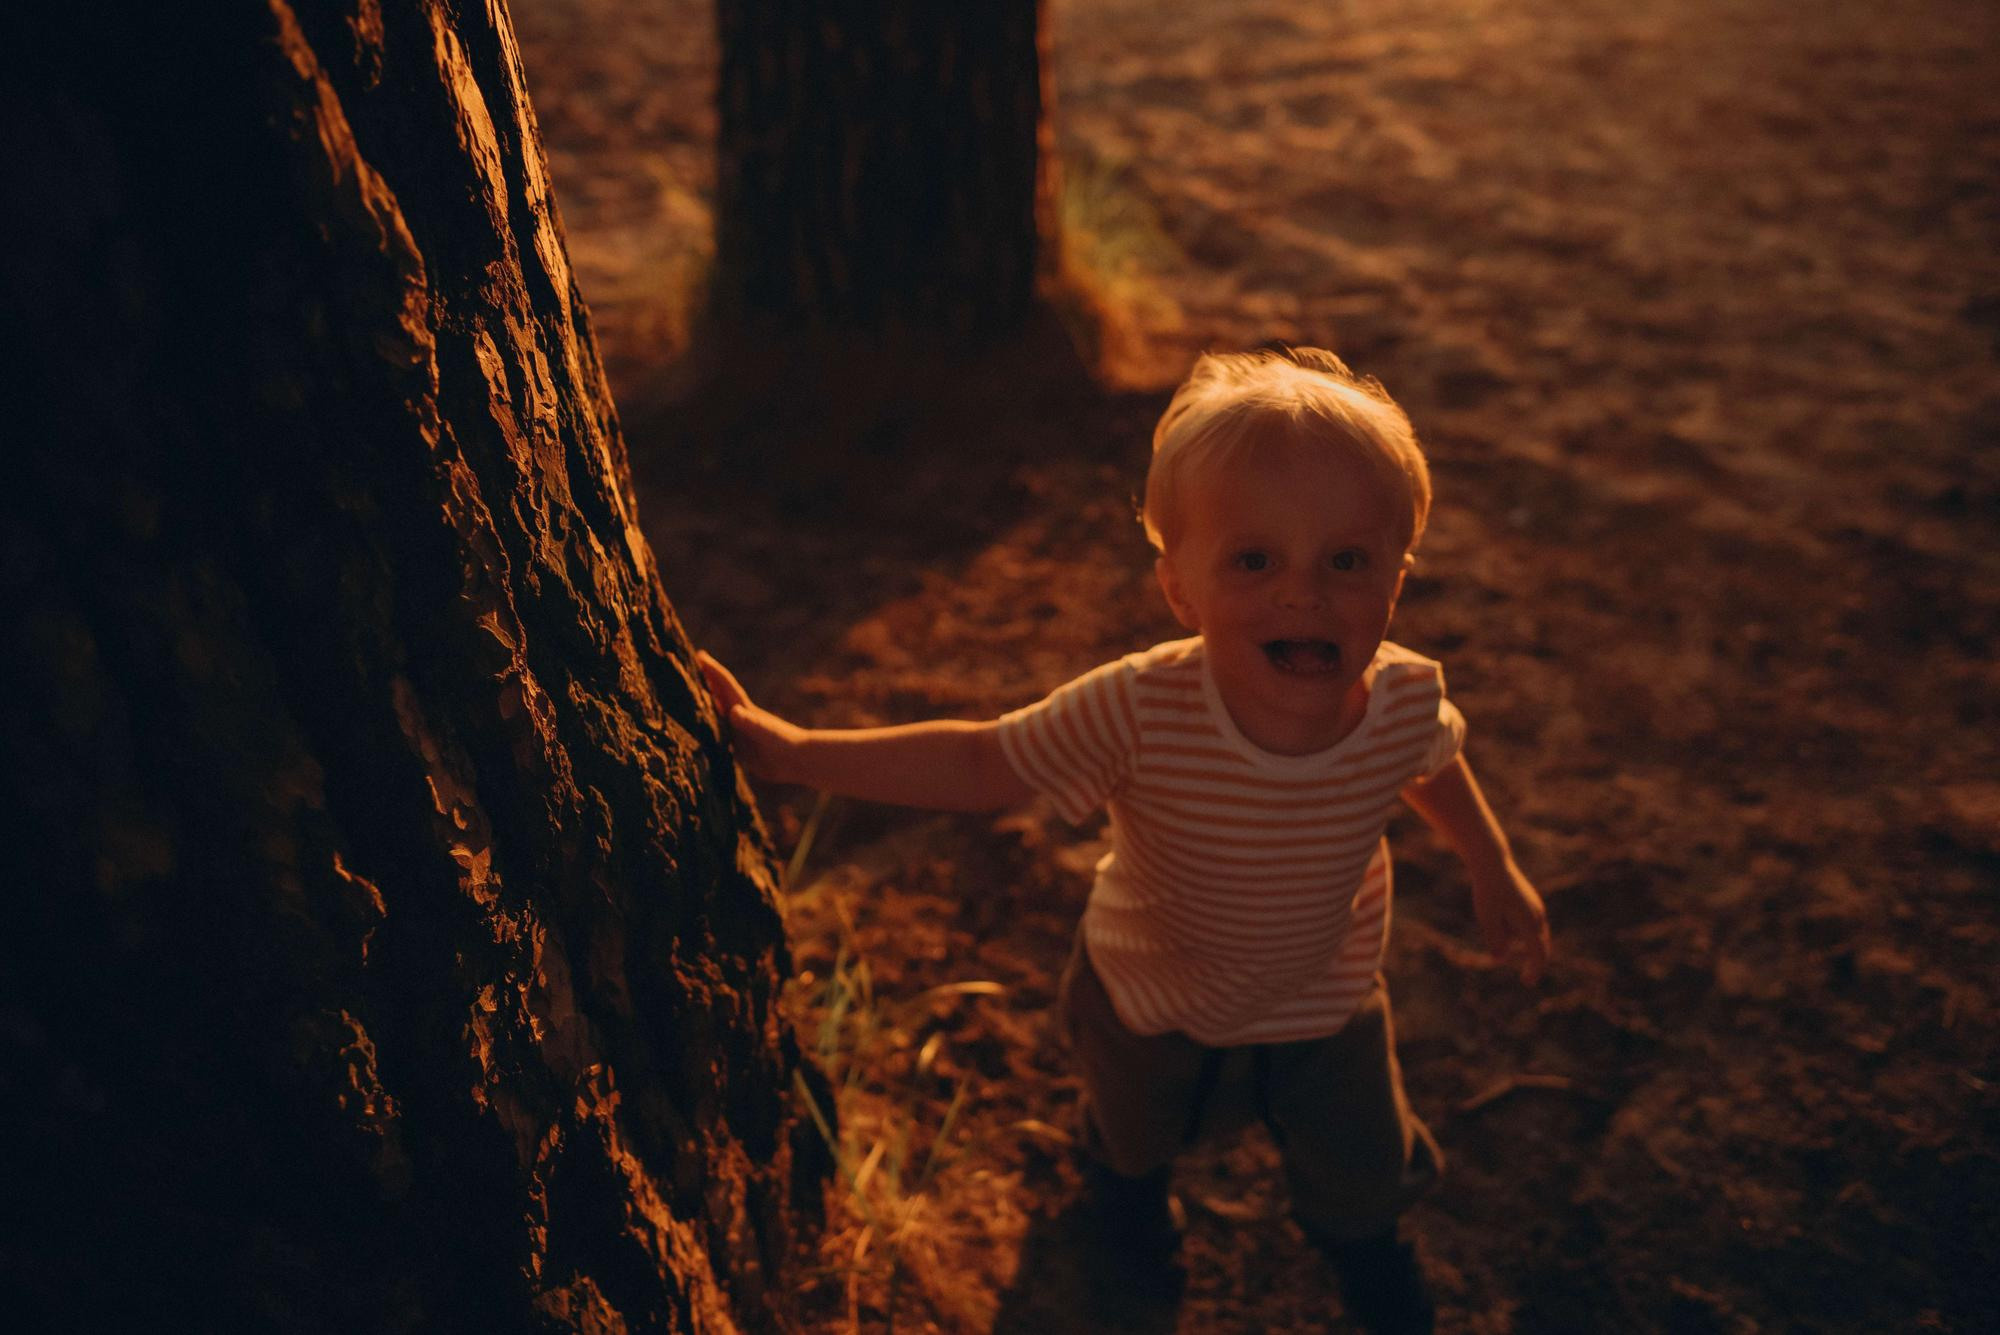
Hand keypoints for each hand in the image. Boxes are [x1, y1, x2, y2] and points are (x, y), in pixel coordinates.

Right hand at [697, 650, 805, 782]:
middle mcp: (740, 718)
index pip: (725, 685)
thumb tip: (734, 711)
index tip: (700, 655)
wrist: (800, 760)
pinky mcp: (742, 749)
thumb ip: (750, 723)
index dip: (712, 670)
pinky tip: (705, 729)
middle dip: (706, 680)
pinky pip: (721, 735)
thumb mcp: (766, 733)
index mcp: (745, 710)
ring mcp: (740, 732)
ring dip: (707, 702)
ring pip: (718, 713)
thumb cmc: (785, 744)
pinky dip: (711, 728)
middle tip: (693, 665)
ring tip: (695, 693)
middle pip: (719, 694)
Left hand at [1469, 859, 1550, 984]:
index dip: (1535, 970)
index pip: (1538, 954)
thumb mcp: (1487, 918)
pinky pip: (1525, 923)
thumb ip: (1495, 939)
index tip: (1528, 983)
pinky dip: (1515, 928)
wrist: (1492, 862)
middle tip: (1526, 978)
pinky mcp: (1530, 902)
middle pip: (1540, 946)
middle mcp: (1537, 916)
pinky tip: (1500, 913)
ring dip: (1516, 937)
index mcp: (1529, 923)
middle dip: (1534, 962)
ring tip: (1492, 912)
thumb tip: (1500, 958)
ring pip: (1529, 933)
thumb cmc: (1488, 891)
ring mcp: (1535, 907)